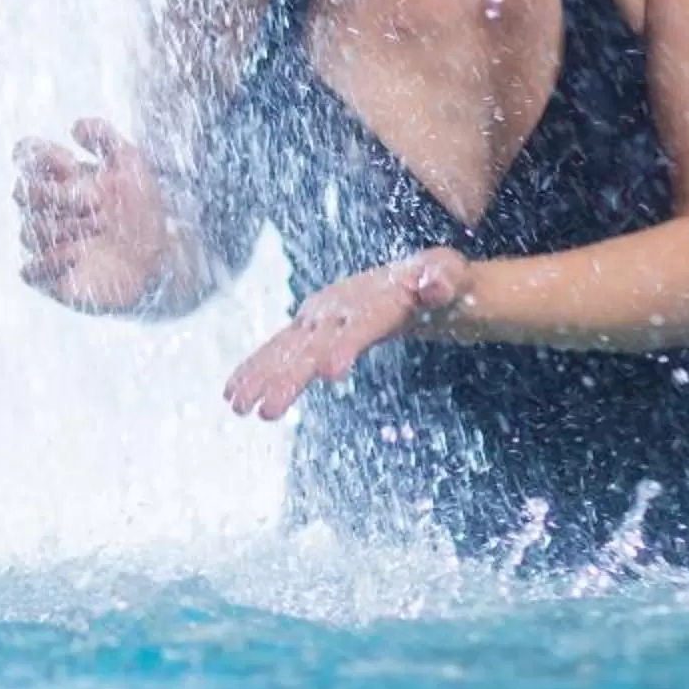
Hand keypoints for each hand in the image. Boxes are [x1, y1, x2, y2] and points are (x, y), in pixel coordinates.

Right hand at [14, 118, 174, 312]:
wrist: (162, 259)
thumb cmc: (144, 211)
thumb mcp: (132, 165)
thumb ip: (105, 138)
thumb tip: (75, 126)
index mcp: (60, 179)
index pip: (26, 157)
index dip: (39, 155)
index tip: (69, 161)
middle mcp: (48, 210)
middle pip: (24, 193)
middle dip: (59, 195)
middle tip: (98, 201)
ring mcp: (46, 243)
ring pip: (30, 230)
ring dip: (65, 226)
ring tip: (101, 226)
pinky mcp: (51, 276)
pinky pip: (30, 270)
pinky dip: (50, 260)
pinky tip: (79, 254)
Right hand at [224, 247, 467, 419]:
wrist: (412, 278)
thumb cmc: (441, 281)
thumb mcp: (454, 277)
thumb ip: (444, 278)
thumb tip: (435, 287)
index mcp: (374, 298)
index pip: (359, 326)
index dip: (344, 346)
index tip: (331, 372)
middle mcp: (337, 307)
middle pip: (312, 345)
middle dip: (288, 377)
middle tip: (266, 411)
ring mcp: (318, 318)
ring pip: (286, 349)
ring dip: (261, 377)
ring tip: (238, 406)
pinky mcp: (308, 331)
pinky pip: (278, 352)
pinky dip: (256, 371)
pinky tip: (234, 394)